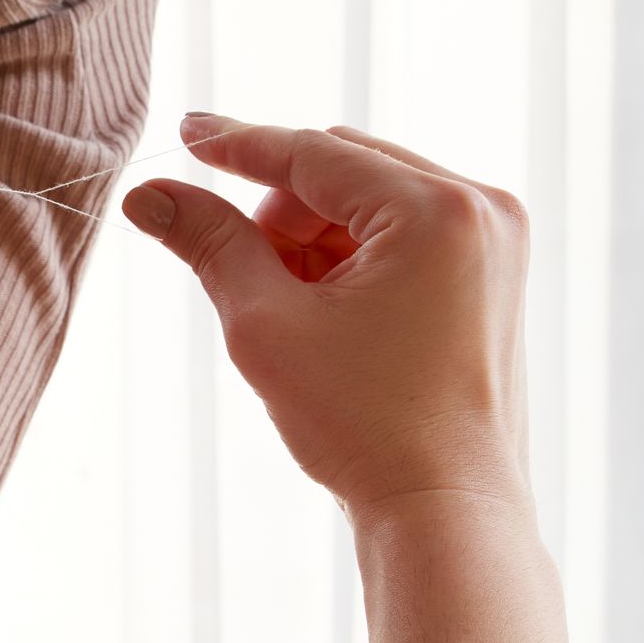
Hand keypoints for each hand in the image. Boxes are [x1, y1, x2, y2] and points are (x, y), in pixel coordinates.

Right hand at [123, 116, 532, 527]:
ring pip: (368, 198)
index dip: (238, 144)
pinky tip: (324, 314)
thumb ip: (209, 242)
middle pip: (343, 168)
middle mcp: (480, 209)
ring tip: (289, 311)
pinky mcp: (490, 273)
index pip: (313, 153)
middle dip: (278, 211)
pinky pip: (401, 231)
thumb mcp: (265, 323)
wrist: (444, 509)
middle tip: (241, 270)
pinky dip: (348, 256)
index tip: (184, 133)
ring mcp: (494, 241)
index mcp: (437, 210)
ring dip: (310, 236)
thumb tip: (149, 197)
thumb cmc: (365, 424)